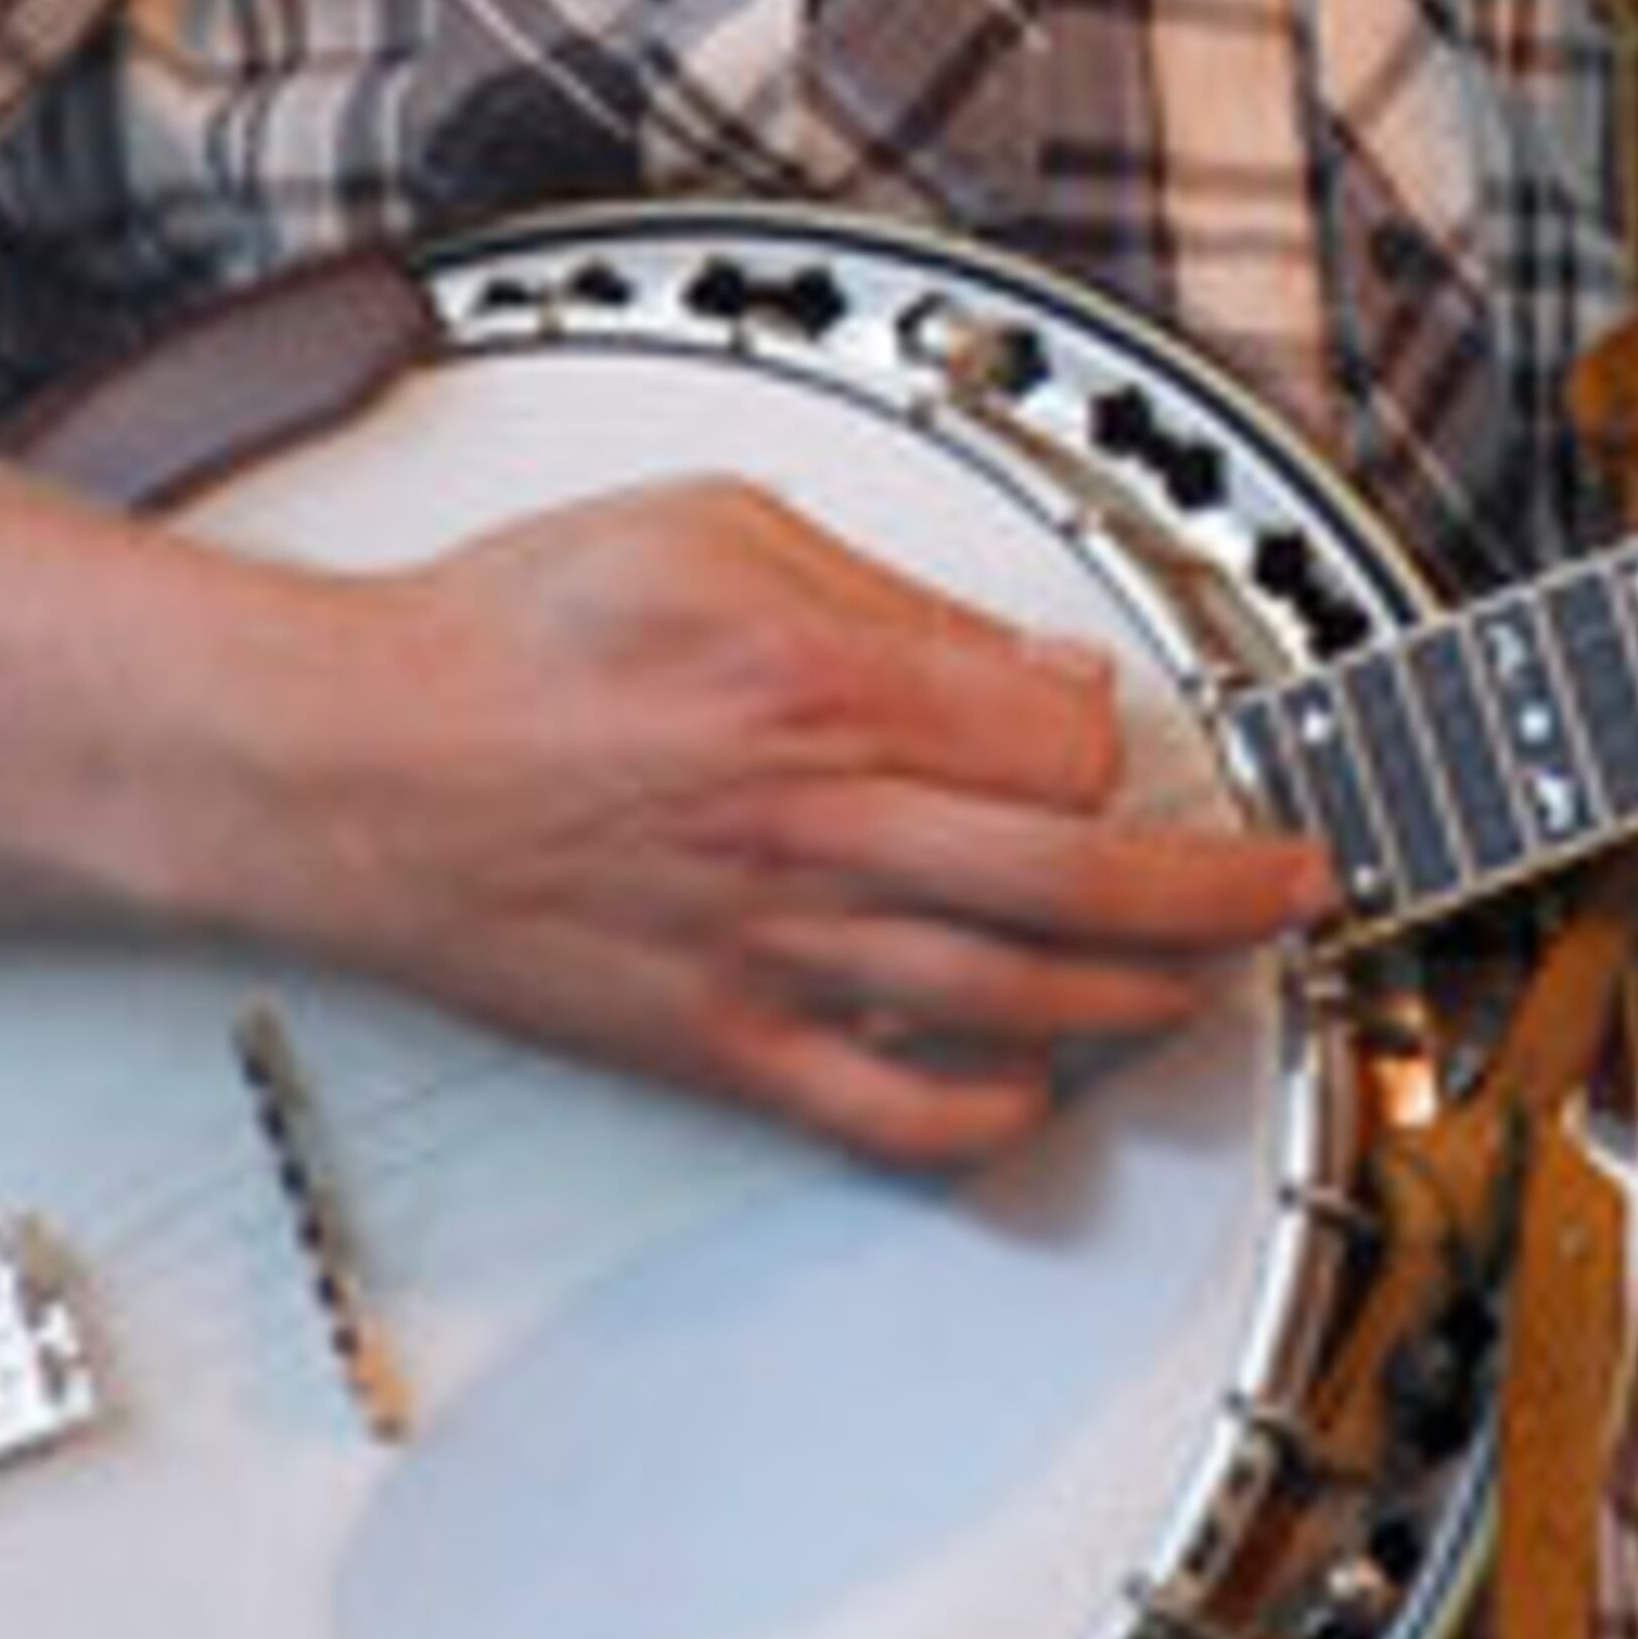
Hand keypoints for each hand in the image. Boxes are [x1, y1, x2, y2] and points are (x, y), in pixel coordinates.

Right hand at [298, 467, 1328, 1165]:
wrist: (344, 763)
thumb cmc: (503, 635)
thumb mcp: (715, 524)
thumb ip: (887, 591)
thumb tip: (1019, 662)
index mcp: (819, 689)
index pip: (1059, 746)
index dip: (1121, 746)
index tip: (1140, 741)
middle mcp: (812, 832)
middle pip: (1079, 887)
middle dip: (1221, 898)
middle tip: (1293, 892)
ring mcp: (766, 951)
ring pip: (1011, 1004)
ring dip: (1139, 1001)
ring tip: (1204, 984)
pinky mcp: (709, 1041)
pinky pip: (883, 1111)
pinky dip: (984, 1114)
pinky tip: (1030, 1086)